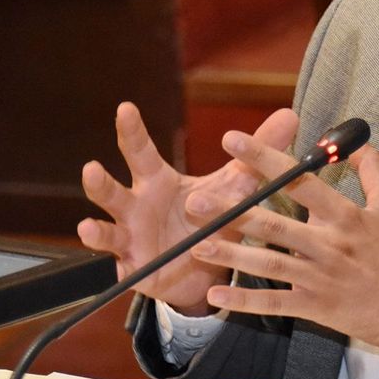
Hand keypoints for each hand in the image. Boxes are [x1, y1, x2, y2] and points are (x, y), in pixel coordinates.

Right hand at [76, 102, 295, 314]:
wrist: (206, 269)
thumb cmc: (211, 217)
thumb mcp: (236, 185)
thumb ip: (256, 152)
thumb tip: (289, 114)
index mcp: (157, 182)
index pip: (141, 152)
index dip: (132, 131)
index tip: (125, 108)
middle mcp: (136, 206)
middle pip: (113, 189)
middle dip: (100, 180)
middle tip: (90, 167)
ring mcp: (128, 237)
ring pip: (106, 227)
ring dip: (96, 229)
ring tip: (88, 226)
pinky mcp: (132, 267)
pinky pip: (117, 264)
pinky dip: (107, 259)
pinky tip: (96, 243)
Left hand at [184, 130, 378, 347]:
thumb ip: (374, 170)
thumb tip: (356, 143)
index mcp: (344, 216)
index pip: (299, 179)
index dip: (264, 158)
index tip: (232, 140)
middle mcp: (327, 245)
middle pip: (273, 223)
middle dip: (232, 211)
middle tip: (196, 199)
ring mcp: (317, 278)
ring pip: (267, 264)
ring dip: (230, 256)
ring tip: (197, 246)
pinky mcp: (313, 306)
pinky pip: (273, 304)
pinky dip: (244, 304)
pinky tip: (216, 298)